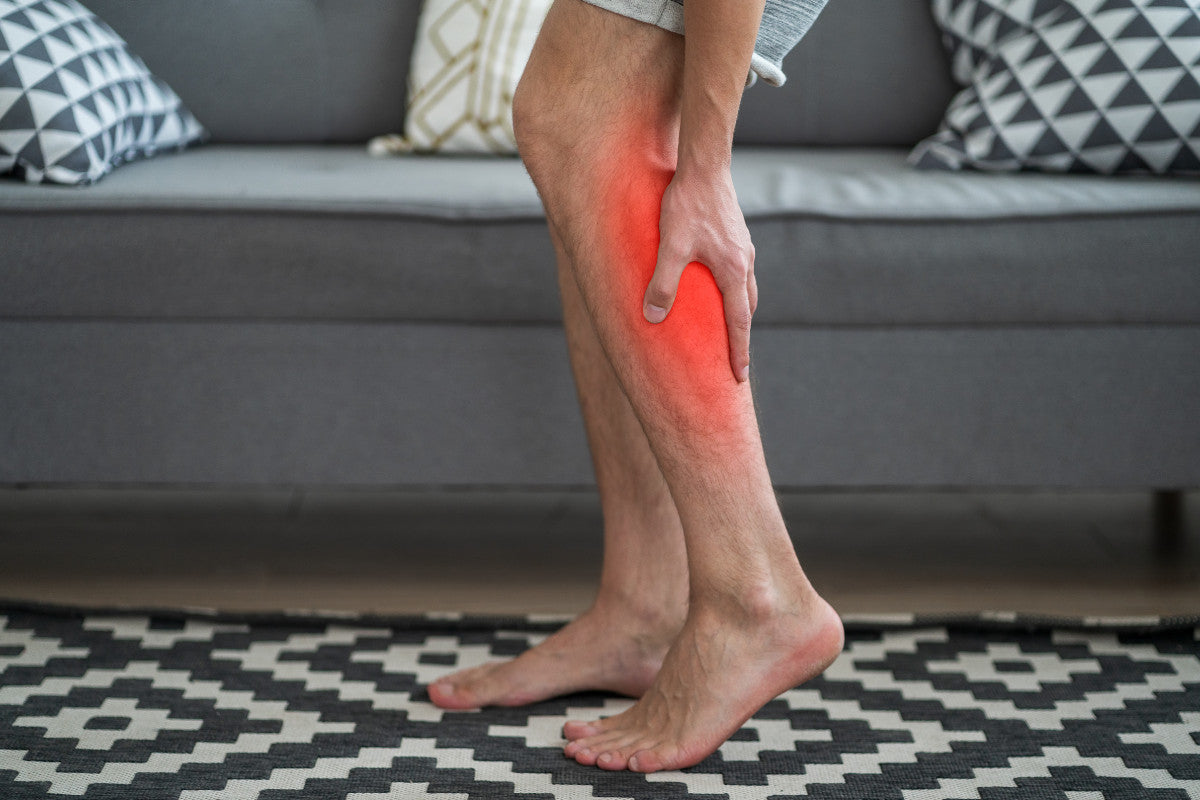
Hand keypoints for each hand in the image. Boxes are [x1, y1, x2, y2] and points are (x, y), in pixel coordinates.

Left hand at [643, 166, 756, 382]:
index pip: (739, 321)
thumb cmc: (687, 204)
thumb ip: (663, 284)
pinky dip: (731, 289)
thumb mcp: (670, 246)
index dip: (739, 350)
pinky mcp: (735, 235)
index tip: (741, 376)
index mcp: (733, 270)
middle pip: (747, 307)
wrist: (704, 164)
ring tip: (726, 327)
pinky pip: (737, 271)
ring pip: (745, 288)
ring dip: (738, 310)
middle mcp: (744, 261)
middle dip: (741, 335)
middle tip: (736, 359)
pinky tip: (715, 287)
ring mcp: (742, 247)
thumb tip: (653, 318)